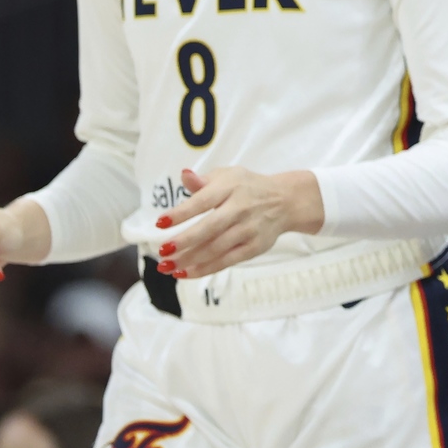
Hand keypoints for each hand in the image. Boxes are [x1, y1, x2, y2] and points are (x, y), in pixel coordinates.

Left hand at [155, 167, 323, 279]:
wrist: (286, 200)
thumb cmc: (247, 187)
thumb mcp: (227, 176)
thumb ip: (202, 180)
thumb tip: (183, 174)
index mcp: (230, 187)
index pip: (203, 201)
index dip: (181, 213)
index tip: (161, 223)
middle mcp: (240, 208)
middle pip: (210, 228)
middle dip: (184, 241)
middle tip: (162, 251)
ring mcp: (248, 229)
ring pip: (216, 248)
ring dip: (190, 259)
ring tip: (167, 266)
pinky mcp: (254, 247)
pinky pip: (227, 261)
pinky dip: (205, 269)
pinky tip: (186, 273)